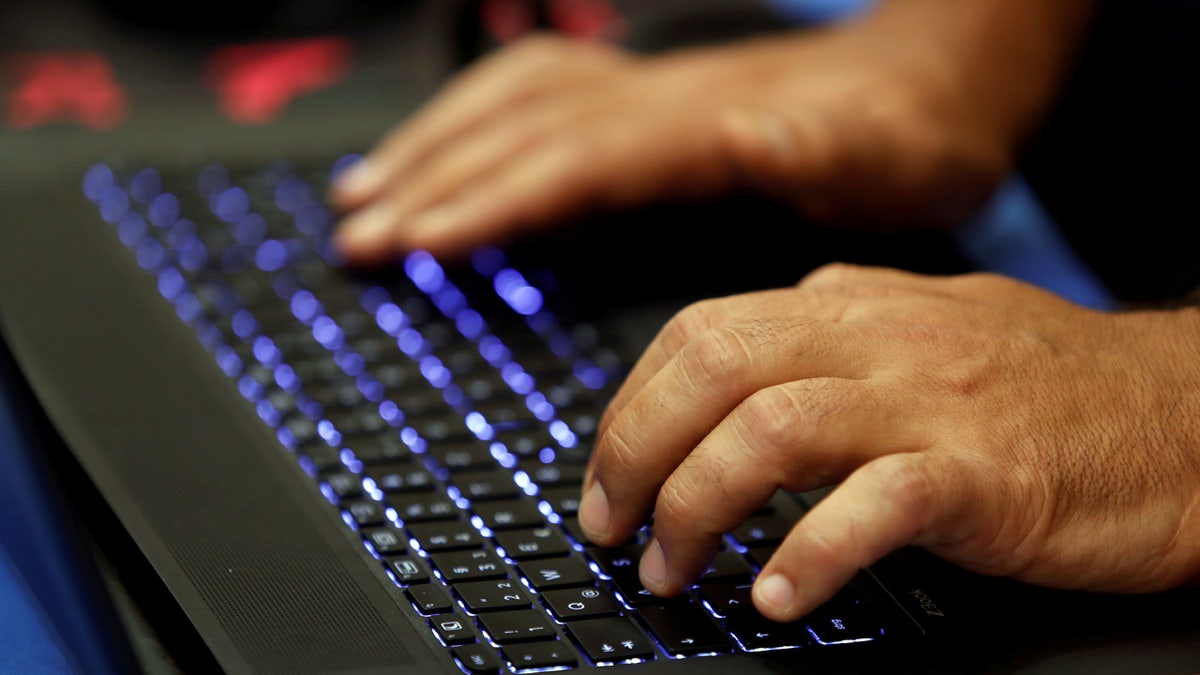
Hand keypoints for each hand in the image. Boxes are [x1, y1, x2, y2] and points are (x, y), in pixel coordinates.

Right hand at [329, 4, 1024, 263]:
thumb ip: (824, 146)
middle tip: (356, 237)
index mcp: (705, 124)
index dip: (493, 198)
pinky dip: (474, 122)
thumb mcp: (894, 154)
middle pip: (522, 131)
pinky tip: (445, 149)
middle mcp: (661, 99)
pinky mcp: (649, 102)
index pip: (575, 160)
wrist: (936, 81)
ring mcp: (649, 93)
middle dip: (432, 182)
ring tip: (362, 193)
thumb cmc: (912, 135)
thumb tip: (753, 131)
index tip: (418, 240)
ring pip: (514, 104)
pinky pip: (537, 95)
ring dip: (433, 145)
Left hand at [579, 263, 1199, 621]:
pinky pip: (873, 505)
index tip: (606, 474)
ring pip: (769, 430)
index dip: (630, 409)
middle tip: (614, 529)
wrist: (1181, 416)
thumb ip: (824, 337)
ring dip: (698, 509)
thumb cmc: (1046, 385)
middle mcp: (879, 339)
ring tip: (677, 573)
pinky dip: (811, 554)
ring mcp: (930, 401)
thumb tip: (726, 367)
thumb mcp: (920, 329)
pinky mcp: (983, 472)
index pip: (700, 334)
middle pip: (712, 369)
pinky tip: (778, 596)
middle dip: (635, 453)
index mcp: (851, 305)